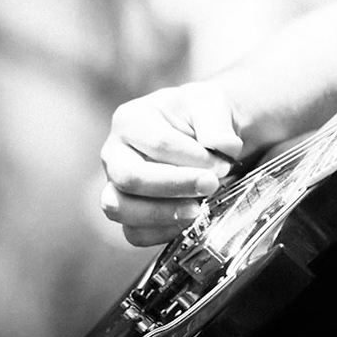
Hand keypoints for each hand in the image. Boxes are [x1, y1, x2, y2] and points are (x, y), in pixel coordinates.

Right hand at [99, 82, 243, 246]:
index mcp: (131, 119)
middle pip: (131, 178)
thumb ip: (216, 122)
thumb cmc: (201, 116)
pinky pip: (133, 233)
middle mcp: (115, 153)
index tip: (222, 163)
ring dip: (163, 213)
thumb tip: (222, 145)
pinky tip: (189, 222)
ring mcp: (115, 185)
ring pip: (120, 208)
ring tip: (198, 209)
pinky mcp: (128, 212)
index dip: (193, 157)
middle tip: (211, 185)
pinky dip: (161, 233)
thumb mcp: (212, 103)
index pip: (158, 143)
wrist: (205, 135)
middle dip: (175, 186)